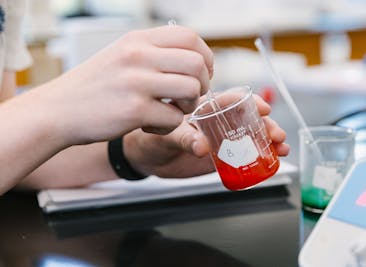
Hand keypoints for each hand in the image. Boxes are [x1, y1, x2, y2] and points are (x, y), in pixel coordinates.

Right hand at [38, 25, 212, 145]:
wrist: (59, 110)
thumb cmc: (94, 85)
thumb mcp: (122, 55)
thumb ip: (154, 52)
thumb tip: (194, 59)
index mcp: (137, 40)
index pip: (189, 37)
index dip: (205, 56)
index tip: (202, 72)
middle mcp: (138, 56)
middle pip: (197, 64)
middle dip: (203, 84)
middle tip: (191, 96)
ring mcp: (136, 83)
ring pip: (191, 90)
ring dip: (190, 106)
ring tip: (173, 110)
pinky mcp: (134, 111)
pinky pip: (174, 119)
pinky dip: (169, 126)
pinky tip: (151, 124)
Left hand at [123, 95, 288, 178]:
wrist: (149, 159)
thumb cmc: (153, 139)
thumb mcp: (166, 136)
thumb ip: (184, 138)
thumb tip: (202, 145)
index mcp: (205, 110)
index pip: (232, 101)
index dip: (250, 103)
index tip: (264, 108)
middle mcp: (218, 123)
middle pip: (248, 120)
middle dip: (266, 125)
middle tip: (276, 134)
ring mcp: (223, 140)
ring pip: (251, 138)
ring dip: (268, 141)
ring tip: (280, 148)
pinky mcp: (223, 157)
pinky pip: (246, 156)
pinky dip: (261, 157)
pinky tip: (274, 160)